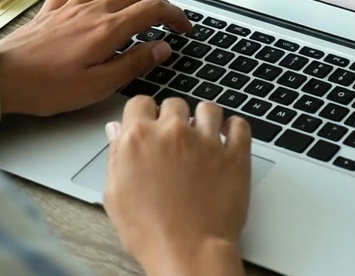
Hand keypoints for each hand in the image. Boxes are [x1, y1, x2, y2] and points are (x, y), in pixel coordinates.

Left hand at [0, 0, 191, 116]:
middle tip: (166, 20)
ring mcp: (69, 7)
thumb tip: (161, 48)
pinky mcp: (51, 11)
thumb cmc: (46, 87)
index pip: (152, 10)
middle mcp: (91, 10)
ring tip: (133, 4)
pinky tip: (90, 2)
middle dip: (158, 2)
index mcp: (107, 29)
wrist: (1, 79)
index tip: (183, 28)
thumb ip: (134, 64)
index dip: (174, 15)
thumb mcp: (99, 86)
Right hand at [104, 97, 250, 275]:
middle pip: (174, 103)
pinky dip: (235, 128)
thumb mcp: (115, 195)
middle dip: (173, 117)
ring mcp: (206, 141)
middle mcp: (173, 133)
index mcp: (139, 138)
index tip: (149, 123)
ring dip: (204, 118)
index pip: (140, 102)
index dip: (144, 113)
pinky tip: (229, 137)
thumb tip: (116, 131)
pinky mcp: (234, 154)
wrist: (187, 251)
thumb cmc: (150, 232)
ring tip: (203, 134)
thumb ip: (116, 156)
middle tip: (174, 138)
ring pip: (208, 108)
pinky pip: (240, 125)